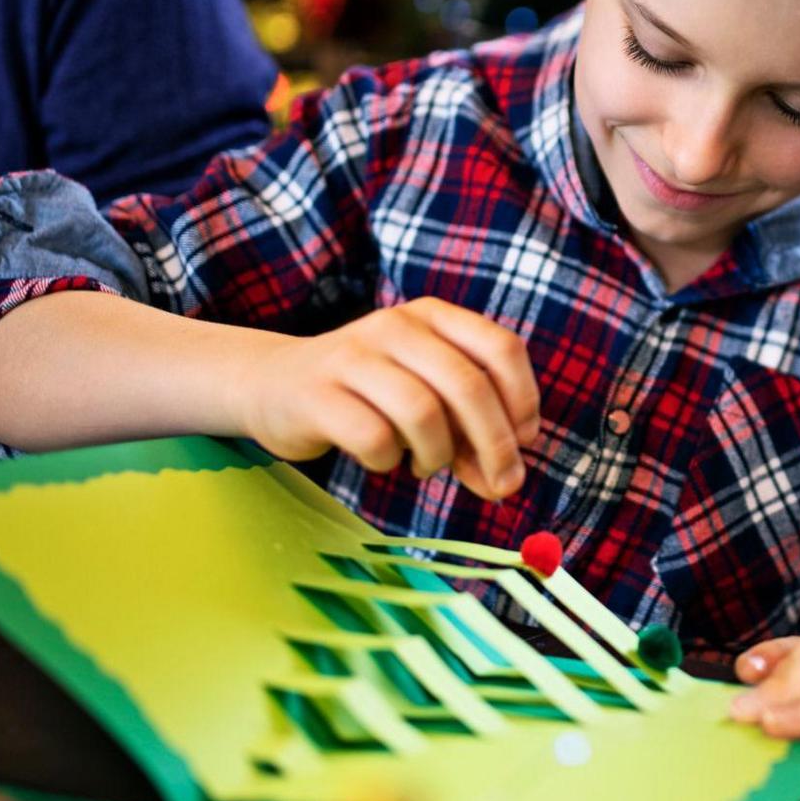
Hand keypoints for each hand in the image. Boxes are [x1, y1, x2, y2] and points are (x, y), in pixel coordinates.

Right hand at [232, 298, 540, 499]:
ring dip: (437, 454)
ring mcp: (353, 356)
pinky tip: (382, 459)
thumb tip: (506, 481)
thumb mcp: (426, 396)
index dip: (523, 399)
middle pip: (468, 386)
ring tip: (426, 464)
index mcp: (432, 316)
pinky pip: (374, 438)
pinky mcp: (318, 394)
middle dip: (495, 445)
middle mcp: (396, 326)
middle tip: (502, 484)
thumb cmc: (368, 395)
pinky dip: (389, 461)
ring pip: (423, 413)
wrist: (274, 385)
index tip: (525, 441)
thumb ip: (470, 432)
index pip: (501, 347)